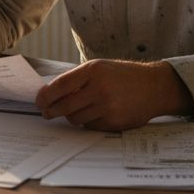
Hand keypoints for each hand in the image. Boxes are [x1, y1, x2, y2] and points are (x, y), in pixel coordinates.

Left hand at [35, 59, 193, 130]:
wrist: (154, 87)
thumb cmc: (124, 75)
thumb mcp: (101, 68)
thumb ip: (78, 79)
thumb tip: (50, 93)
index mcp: (94, 71)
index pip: (61, 86)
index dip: (45, 96)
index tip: (38, 101)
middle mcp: (100, 89)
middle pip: (64, 106)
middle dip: (51, 110)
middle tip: (46, 112)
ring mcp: (107, 107)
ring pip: (75, 118)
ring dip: (71, 116)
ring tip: (74, 110)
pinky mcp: (114, 122)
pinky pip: (90, 126)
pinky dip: (87, 121)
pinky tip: (95, 113)